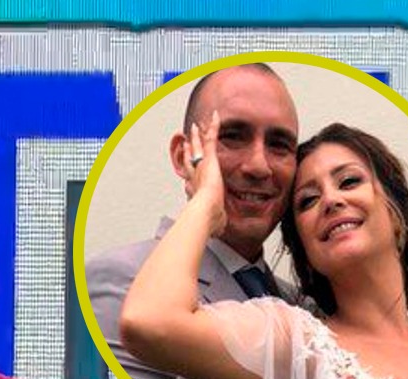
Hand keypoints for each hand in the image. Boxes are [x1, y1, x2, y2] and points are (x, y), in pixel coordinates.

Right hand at [182, 109, 226, 236]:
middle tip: (187, 140)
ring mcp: (201, 166)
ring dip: (198, 136)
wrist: (204, 213)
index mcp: (196, 191)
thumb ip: (217, 225)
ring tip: (197, 126)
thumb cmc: (208, 221)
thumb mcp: (214, 224)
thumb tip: (220, 233)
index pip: (191, 177)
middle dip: (188, 150)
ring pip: (198, 147)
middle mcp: (195, 176)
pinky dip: (214, 126)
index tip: (187, 164)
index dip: (188, 169)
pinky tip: (216, 116)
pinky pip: (212, 138)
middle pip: (190, 159)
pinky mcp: (209, 158)